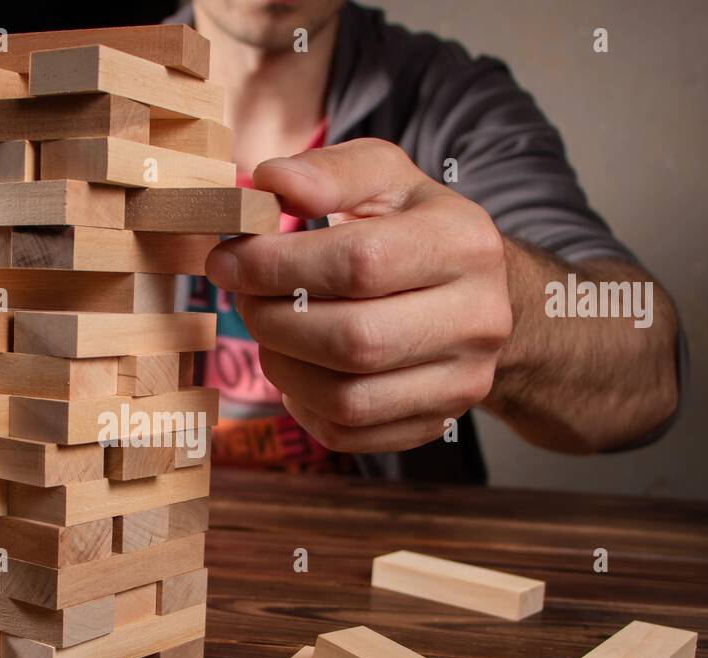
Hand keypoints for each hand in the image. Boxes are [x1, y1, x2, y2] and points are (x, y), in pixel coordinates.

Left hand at [206, 138, 511, 452]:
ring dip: (282, 367)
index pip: (360, 263)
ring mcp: (463, 381)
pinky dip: (304, 406)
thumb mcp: (385, 179)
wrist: (479, 295)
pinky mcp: (437, 423)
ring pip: (347, 399)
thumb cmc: (413, 229)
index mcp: (465, 244)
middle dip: (274, 320)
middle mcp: (479, 319)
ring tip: (268, 331)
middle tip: (243, 298)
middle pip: (354, 340)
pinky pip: (349, 434)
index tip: (228, 260)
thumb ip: (330, 173)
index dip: (277, 265)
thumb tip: (271, 182)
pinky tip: (299, 368)